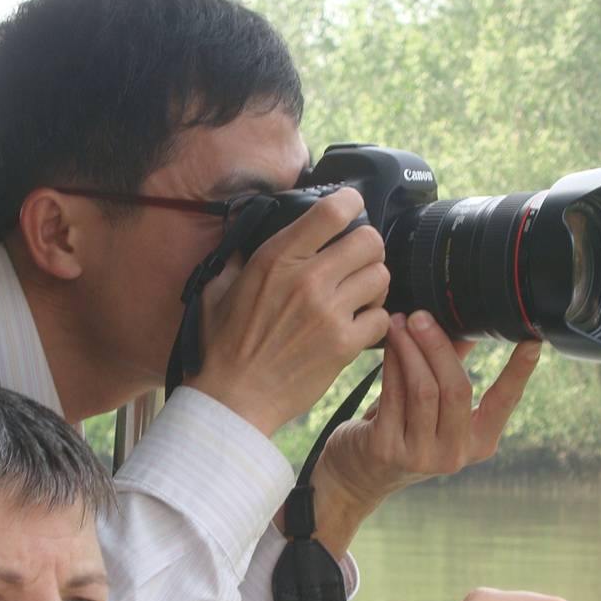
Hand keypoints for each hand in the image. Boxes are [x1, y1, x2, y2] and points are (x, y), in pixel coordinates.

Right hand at [185, 188, 390, 436]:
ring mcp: (328, 312)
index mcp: (276, 258)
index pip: (331, 211)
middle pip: (369, 241)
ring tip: (360, 295)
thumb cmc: (224, 348)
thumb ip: (238, 259)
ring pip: (381, 277)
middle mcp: (306, 279)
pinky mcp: (344, 345)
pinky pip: (382, 318)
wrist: (235, 398)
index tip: (353, 207)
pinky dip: (376, 321)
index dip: (351, 202)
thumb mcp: (219, 290)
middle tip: (359, 261)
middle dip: (368, 248)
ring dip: (374, 284)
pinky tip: (359, 325)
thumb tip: (245, 234)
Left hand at [308, 312, 542, 556]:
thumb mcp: (434, 405)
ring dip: (411, 349)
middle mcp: (455, 454)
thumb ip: (451, 367)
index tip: (532, 340)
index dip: (519, 372)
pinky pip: (393, 394)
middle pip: (456, 389)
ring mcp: (421, 456)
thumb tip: (469, 322)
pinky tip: (390, 341)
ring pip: (424, 390)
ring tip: (401, 322)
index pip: (505, 402)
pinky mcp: (387, 449)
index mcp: (478, 442)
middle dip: (438, 346)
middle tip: (422, 315)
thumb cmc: (402, 429)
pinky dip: (393, 362)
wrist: (358, 475)